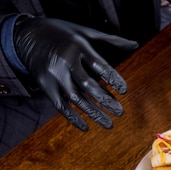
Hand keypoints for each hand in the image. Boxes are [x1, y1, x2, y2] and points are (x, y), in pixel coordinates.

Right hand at [13, 17, 137, 130]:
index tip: (124, 90)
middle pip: (88, 84)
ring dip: (93, 113)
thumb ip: (110, 40)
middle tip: (120, 112)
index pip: (99, 65)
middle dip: (105, 100)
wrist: (26, 35)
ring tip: (109, 125)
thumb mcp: (84, 31)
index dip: (113, 78)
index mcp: (78, 46)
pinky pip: (59, 105)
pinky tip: (86, 127)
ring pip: (75, 98)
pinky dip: (72, 117)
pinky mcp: (44, 85)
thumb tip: (134, 45)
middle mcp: (64, 61)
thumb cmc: (63, 34)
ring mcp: (53, 74)